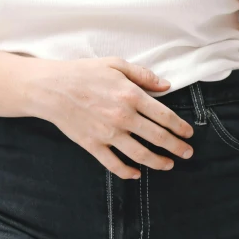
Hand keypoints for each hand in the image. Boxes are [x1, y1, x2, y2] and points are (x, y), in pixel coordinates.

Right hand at [28, 57, 194, 178]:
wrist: (49, 88)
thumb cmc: (83, 73)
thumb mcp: (116, 64)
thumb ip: (144, 76)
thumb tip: (167, 86)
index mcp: (131, 96)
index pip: (165, 116)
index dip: (180, 127)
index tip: (189, 134)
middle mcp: (123, 117)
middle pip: (158, 138)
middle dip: (177, 147)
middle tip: (188, 153)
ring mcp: (108, 133)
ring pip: (140, 154)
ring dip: (158, 162)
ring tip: (169, 165)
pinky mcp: (92, 145)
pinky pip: (113, 164)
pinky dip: (127, 172)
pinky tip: (136, 174)